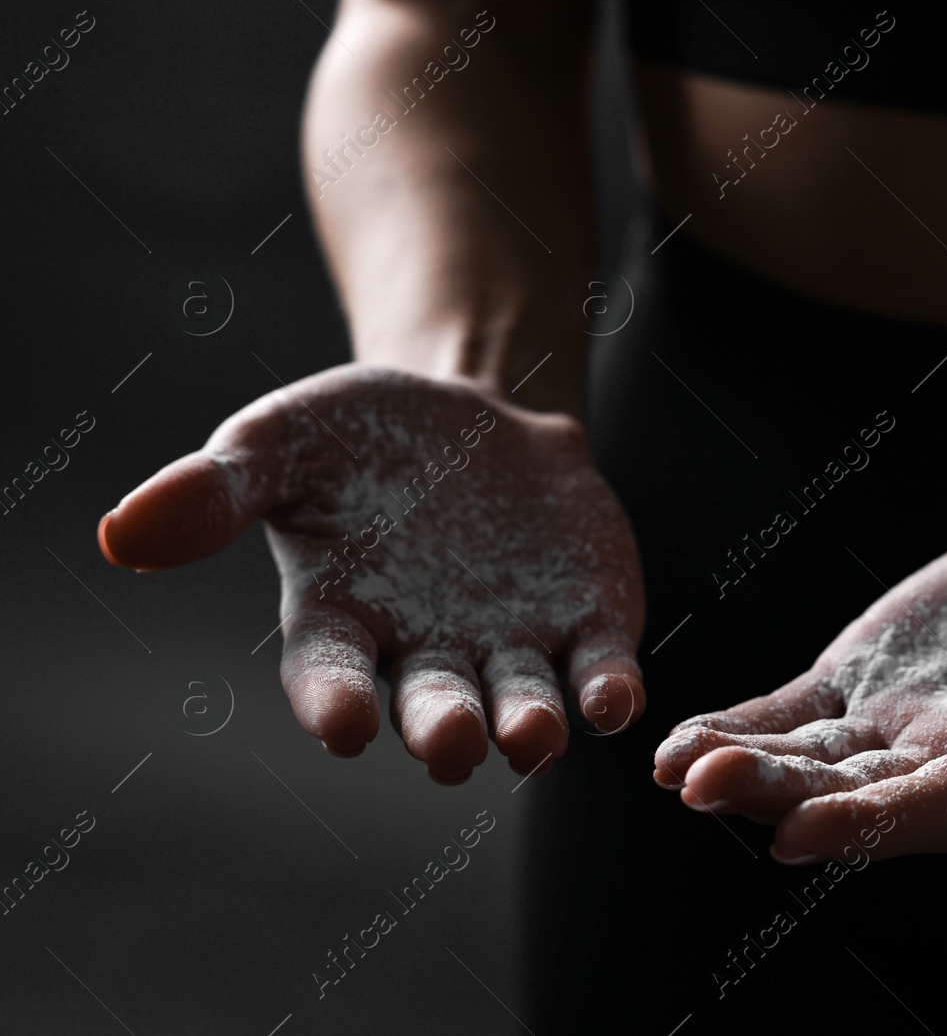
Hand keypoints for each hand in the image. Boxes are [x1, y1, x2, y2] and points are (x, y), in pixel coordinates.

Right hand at [99, 364, 644, 782]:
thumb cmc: (359, 438)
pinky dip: (606, 692)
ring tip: (532, 738)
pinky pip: (599, 673)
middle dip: (443, 728)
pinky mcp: (589, 625)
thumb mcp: (281, 442)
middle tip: (449, 743)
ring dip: (530, 727)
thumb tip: (122, 535)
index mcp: (343, 623)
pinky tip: (612, 697)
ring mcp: (515, 646)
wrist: (473, 413)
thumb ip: (216, 490)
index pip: (332, 678)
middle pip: (434, 708)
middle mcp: (430, 655)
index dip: (337, 703)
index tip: (344, 723)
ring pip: (523, 707)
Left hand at [653, 499, 946, 860]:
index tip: (799, 835)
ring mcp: (905, 722)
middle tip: (704, 788)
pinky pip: (799, 713)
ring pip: (815, 760)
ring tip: (674, 766)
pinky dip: (747, 725)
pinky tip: (684, 738)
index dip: (874, 825)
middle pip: (860, 793)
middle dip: (781, 797)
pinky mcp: (871, 678)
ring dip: (747, 767)